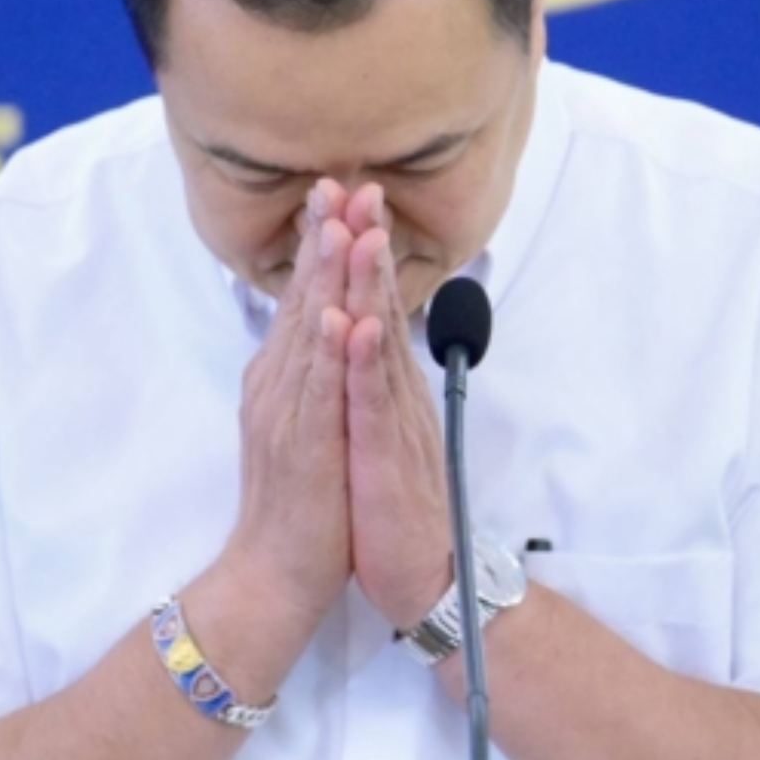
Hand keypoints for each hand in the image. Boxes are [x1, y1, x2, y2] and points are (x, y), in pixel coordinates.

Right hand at [208, 186, 353, 654]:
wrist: (273, 574)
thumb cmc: (300, 504)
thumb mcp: (305, 424)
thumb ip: (310, 377)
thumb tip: (323, 330)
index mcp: (282, 379)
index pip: (305, 296)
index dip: (322, 241)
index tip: (340, 188)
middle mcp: (277, 386)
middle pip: (302, 298)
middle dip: (324, 237)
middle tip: (341, 178)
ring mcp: (286, 414)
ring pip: (307, 333)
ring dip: (325, 278)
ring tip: (339, 224)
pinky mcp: (302, 447)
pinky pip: (315, 393)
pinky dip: (324, 352)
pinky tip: (334, 315)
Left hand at [329, 181, 454, 629]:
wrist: (414, 575)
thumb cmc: (389, 509)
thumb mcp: (376, 432)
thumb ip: (369, 384)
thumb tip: (357, 339)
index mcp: (385, 387)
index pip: (369, 305)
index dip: (358, 252)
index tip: (345, 196)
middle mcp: (394, 394)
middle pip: (380, 307)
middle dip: (369, 246)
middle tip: (361, 184)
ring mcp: (393, 423)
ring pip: (380, 344)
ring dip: (370, 288)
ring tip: (360, 232)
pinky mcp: (385, 458)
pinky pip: (371, 405)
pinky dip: (362, 364)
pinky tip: (353, 326)